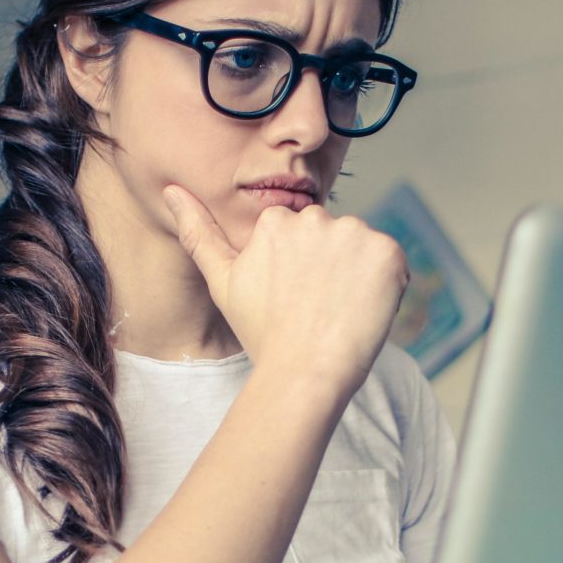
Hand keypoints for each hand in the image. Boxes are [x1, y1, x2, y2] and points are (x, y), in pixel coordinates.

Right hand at [160, 184, 407, 397]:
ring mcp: (354, 233)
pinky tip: (363, 311)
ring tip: (339, 312)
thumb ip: (198, 232)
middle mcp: (315, 217)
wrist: (303, 372)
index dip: (303, 272)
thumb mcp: (222, 282)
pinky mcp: (387, 253)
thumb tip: (170, 190)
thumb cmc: (262, 334)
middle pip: (333, 239)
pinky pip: (392, 263)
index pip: (303, 238)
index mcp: (276, 221)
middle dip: (331, 268)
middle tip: (317, 308)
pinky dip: (385, 286)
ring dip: (359, 275)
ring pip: (362, 251)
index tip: (296, 300)